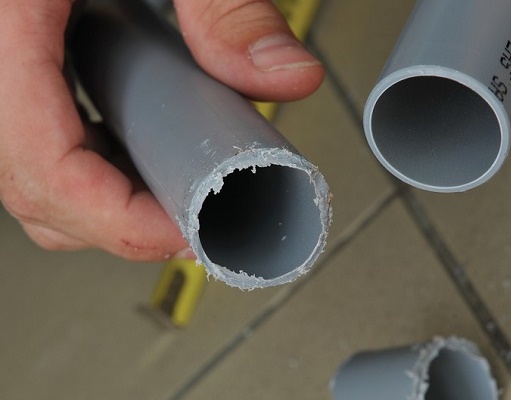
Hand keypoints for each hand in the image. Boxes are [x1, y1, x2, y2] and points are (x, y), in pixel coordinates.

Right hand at [0, 0, 323, 260]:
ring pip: (27, 174)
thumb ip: (224, 4)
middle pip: (31, 187)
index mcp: (3, 18)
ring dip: (103, 199)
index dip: (115, 219)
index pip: (38, 161)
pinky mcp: (13, 64)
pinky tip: (135, 149)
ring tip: (173, 186)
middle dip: (116, 220)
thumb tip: (287, 75)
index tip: (187, 230)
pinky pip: (35, 139)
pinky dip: (89, 163)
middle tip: (192, 215)